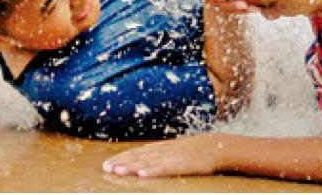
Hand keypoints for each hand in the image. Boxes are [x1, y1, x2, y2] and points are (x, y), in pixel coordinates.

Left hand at [103, 134, 229, 178]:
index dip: (120, 158)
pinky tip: (142, 174)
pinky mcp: (181, 165)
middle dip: (121, 162)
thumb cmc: (192, 151)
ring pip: (147, 162)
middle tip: (106, 169)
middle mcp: (162, 151)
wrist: (215, 147)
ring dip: (131, 166)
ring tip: (118, 171)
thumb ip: (157, 155)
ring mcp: (171, 157)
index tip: (106, 164)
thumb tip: (140, 161)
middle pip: (137, 157)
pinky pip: (165, 168)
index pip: (135, 152)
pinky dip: (153, 171)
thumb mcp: (172, 151)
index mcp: (159, 148)